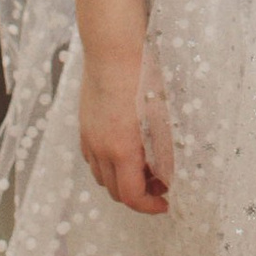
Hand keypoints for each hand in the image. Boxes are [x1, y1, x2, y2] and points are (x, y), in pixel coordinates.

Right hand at [78, 43, 170, 211]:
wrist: (112, 49)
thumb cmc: (142, 76)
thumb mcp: (162, 115)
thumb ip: (165, 149)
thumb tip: (171, 174)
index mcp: (121, 149)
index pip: (132, 196)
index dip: (150, 206)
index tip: (167, 203)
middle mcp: (100, 149)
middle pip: (116, 191)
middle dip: (140, 194)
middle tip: (162, 183)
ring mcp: (88, 138)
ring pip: (102, 177)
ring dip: (124, 180)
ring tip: (146, 165)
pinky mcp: (84, 126)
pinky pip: (94, 159)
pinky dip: (110, 165)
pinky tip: (128, 149)